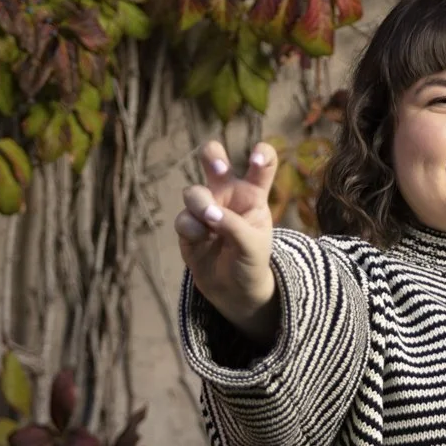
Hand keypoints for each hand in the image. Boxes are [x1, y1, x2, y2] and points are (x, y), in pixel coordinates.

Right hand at [175, 139, 278, 322]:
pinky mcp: (188, 226)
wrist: (233, 290)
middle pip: (214, 161)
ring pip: (194, 192)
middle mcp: (228, 196)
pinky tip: (201, 239)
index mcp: (253, 195)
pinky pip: (183, 218)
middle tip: (217, 165)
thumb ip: (233, 226)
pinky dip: (192, 228)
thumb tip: (208, 213)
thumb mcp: (253, 246)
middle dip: (212, 155)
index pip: (261, 166)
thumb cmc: (251, 262)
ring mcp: (206, 209)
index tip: (257, 159)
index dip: (261, 155)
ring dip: (200, 204)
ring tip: (211, 220)